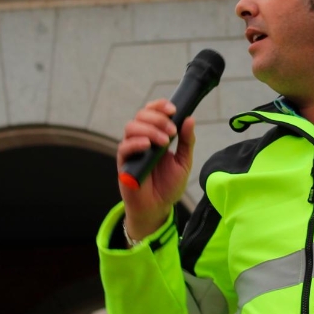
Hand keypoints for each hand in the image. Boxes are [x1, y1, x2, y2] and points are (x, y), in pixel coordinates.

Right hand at [116, 99, 195, 238]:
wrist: (158, 207)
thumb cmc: (169, 185)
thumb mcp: (184, 161)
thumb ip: (186, 141)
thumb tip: (190, 119)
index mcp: (155, 135)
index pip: (152, 111)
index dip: (160, 106)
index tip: (173, 109)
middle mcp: (140, 138)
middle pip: (141, 115)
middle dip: (158, 118)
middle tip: (172, 131)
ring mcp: (131, 149)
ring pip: (131, 127)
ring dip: (149, 130)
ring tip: (165, 142)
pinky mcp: (124, 162)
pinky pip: (124, 147)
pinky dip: (136, 143)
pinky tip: (148, 146)